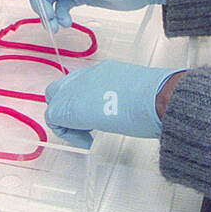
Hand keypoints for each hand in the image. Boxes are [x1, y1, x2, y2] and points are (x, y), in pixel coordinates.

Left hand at [44, 60, 183, 148]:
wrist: (156, 97)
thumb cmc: (156, 97)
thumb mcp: (138, 91)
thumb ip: (124, 95)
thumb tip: (128, 106)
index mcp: (105, 71)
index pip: (83, 83)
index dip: (85, 100)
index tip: (97, 113)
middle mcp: (87, 75)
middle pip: (61, 89)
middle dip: (68, 108)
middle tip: (86, 125)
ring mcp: (75, 89)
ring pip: (55, 102)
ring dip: (68, 120)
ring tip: (88, 134)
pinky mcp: (68, 107)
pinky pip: (54, 119)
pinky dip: (68, 133)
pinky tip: (87, 140)